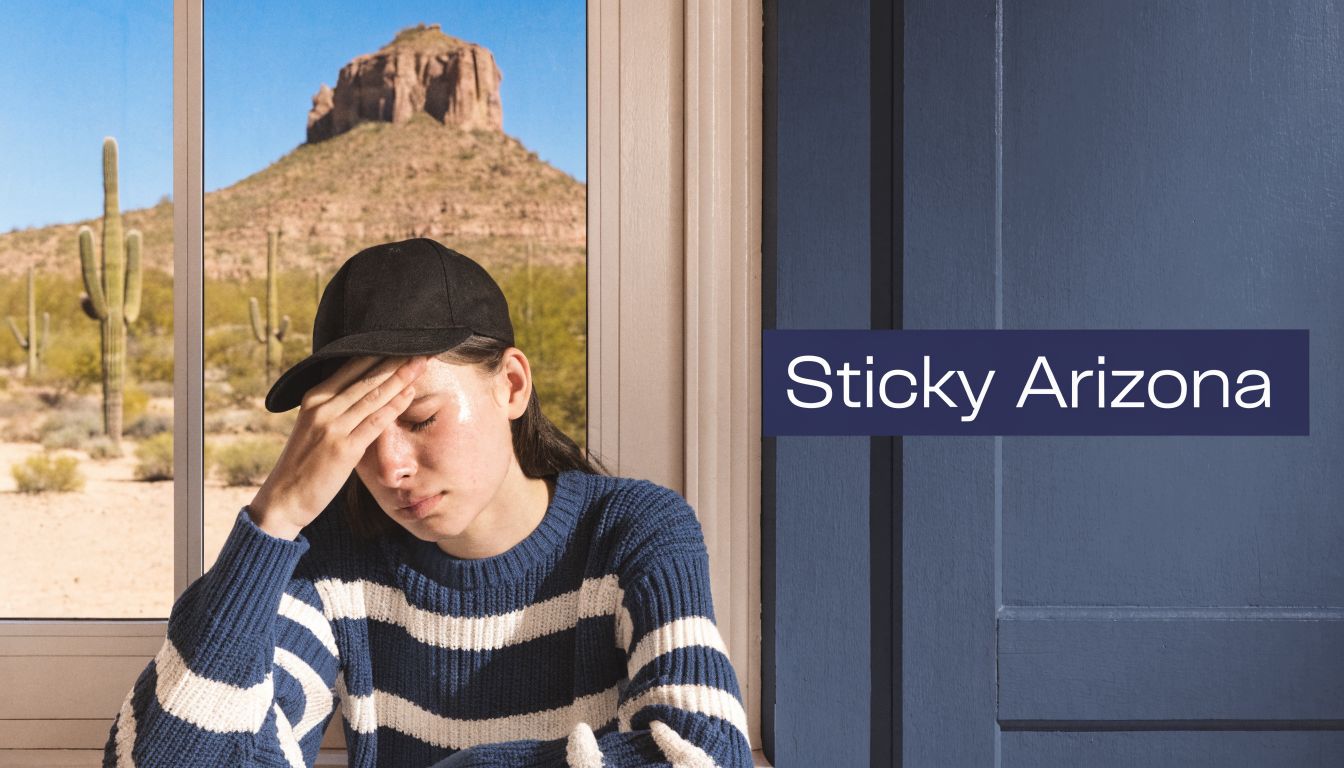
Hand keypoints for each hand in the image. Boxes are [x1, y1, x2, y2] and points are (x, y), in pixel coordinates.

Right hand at [248, 355, 427, 539]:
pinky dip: (395, 405)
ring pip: (373, 396)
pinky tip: (410, 393)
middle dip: (395, 361)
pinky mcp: (344, 449)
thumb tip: (362, 389)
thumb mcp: (313, 425)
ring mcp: (333, 427)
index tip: (401, 343)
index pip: (351, 368)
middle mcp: (322, 407)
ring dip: (400, 378)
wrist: (285, 497)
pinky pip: (375, 422)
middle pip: (366, 378)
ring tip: (421, 363)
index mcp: (314, 398)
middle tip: (420, 347)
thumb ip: (334, 406)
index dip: (378, 354)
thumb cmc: (304, 462)